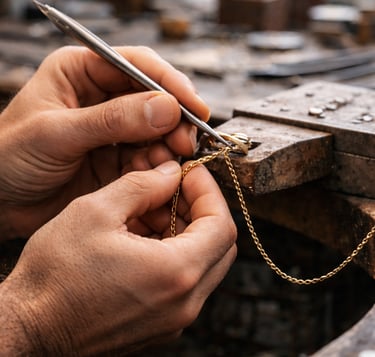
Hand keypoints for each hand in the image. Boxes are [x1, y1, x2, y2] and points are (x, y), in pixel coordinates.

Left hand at [0, 46, 209, 238]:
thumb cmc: (8, 157)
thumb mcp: (56, 133)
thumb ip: (112, 120)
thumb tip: (166, 108)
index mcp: (79, 72)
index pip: (134, 65)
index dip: (168, 83)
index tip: (193, 105)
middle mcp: (100, 98)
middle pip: (152, 98)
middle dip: (174, 118)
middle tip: (186, 140)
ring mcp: (112, 130)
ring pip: (155, 131)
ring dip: (168, 144)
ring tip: (174, 160)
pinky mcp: (117, 159)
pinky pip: (147, 158)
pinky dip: (158, 166)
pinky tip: (159, 174)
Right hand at [0, 161, 236, 354]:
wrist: (29, 329)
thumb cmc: (54, 276)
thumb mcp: (95, 212)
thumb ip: (142, 185)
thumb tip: (170, 173)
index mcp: (175, 273)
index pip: (222, 224)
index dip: (209, 191)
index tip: (192, 173)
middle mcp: (184, 303)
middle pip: (219, 245)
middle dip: (201, 209)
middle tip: (176, 189)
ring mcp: (175, 318)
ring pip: (204, 262)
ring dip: (187, 229)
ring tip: (154, 210)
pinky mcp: (162, 324)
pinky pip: (185, 281)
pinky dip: (176, 252)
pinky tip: (146, 237)